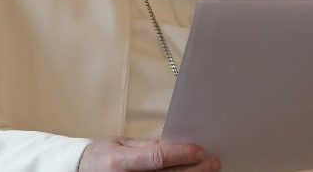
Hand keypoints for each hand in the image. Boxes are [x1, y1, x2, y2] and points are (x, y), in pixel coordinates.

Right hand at [78, 137, 219, 171]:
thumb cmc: (99, 157)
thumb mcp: (121, 144)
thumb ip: (149, 146)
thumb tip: (178, 144)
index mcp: (120, 162)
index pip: (157, 158)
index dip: (182, 154)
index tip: (201, 150)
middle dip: (196, 170)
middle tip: (213, 162)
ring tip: (206, 171)